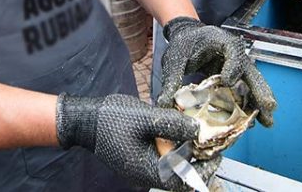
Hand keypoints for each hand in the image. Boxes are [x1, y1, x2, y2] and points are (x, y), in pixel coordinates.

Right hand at [56, 93, 219, 190]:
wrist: (85, 119)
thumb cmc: (112, 120)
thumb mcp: (146, 118)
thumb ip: (173, 125)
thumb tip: (198, 131)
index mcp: (149, 170)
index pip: (184, 182)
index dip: (203, 171)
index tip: (216, 154)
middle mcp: (145, 174)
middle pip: (179, 176)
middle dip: (197, 161)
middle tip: (209, 143)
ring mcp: (139, 167)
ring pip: (170, 167)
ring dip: (185, 154)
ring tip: (196, 136)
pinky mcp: (136, 158)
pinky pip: (160, 159)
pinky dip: (173, 149)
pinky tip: (177, 132)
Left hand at [158, 17, 276, 126]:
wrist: (187, 38)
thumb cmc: (183, 44)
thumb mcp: (175, 59)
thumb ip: (172, 79)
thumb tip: (163, 104)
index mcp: (222, 41)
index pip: (233, 51)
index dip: (232, 66)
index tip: (228, 81)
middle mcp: (235, 54)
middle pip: (250, 71)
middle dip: (259, 90)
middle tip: (268, 107)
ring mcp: (237, 67)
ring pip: (251, 84)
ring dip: (259, 102)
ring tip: (267, 121)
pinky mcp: (234, 79)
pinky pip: (244, 92)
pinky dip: (249, 106)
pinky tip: (253, 122)